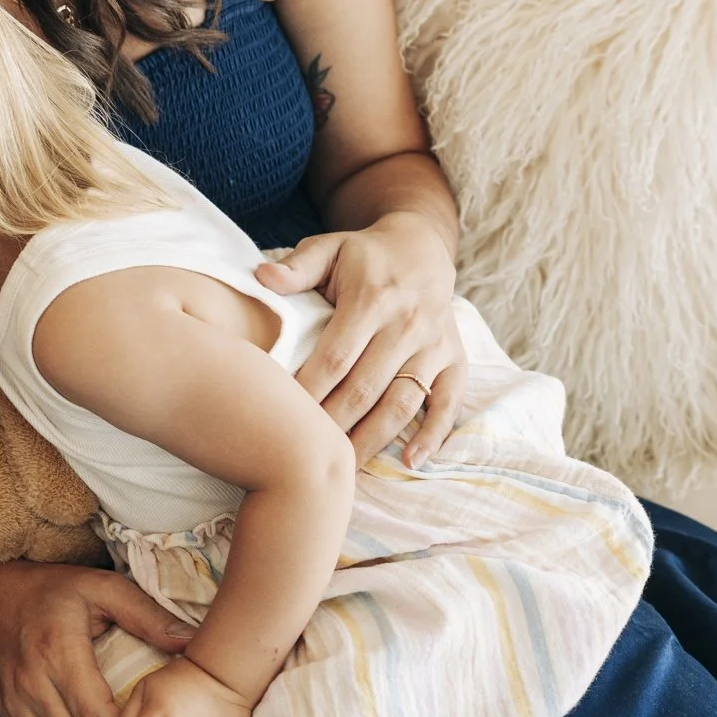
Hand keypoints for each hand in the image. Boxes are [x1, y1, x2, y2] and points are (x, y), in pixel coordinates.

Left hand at [257, 211, 467, 467]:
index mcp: (372, 300)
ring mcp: (434, 345)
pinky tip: (410, 461)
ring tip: (344, 469)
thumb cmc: (361, 256)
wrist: (421, 247)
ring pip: (402, 402)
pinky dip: (433, 434)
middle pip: (365, 388)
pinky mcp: (455, 358)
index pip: (335, 358)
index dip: (309, 392)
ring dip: (373, 439)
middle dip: (334, 424)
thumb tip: (262, 277)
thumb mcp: (329, 248)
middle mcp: (407, 325)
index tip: (283, 418)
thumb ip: (297, 267)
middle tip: (304, 455)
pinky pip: (448, 401)